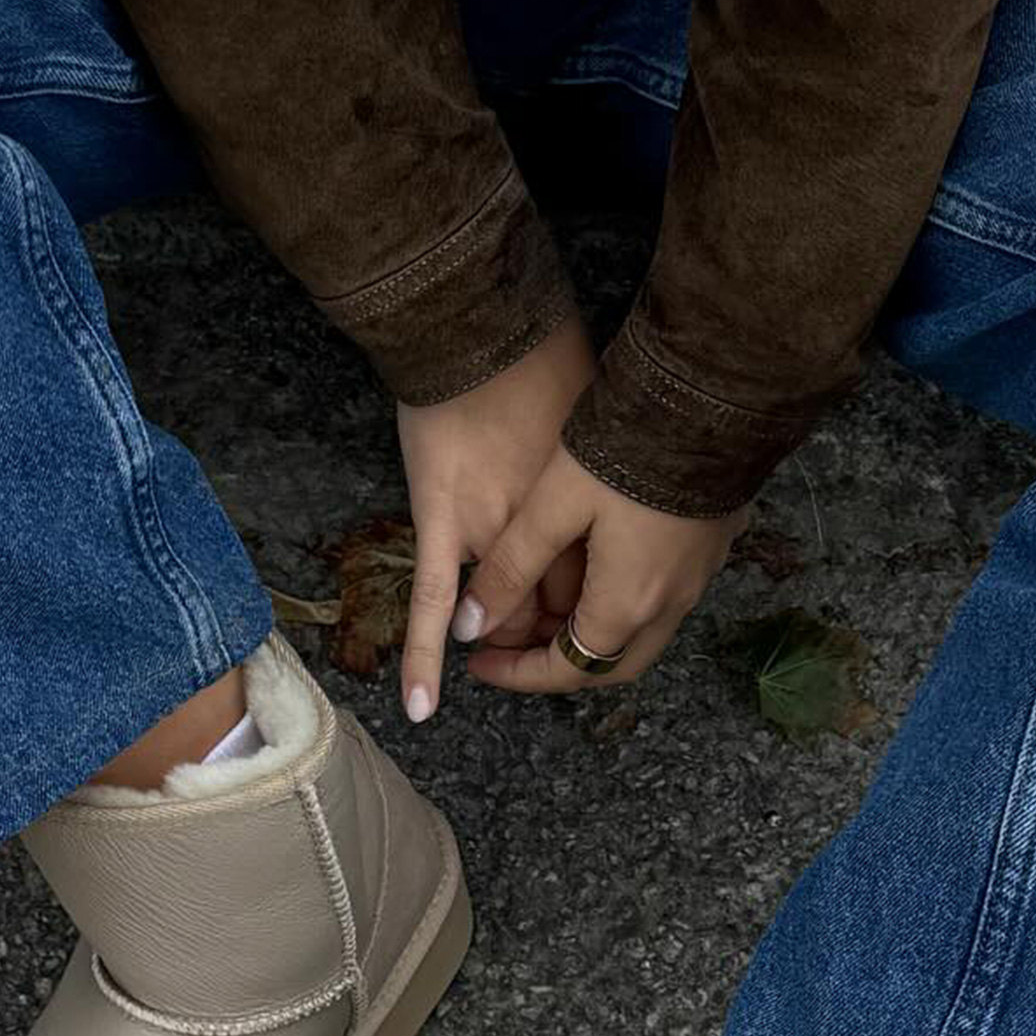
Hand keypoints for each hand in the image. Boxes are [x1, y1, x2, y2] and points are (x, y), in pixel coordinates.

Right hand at [396, 314, 595, 721]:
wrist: (479, 327)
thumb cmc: (546, 356)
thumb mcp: (601, 424)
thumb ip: (603, 476)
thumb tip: (612, 500)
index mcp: (590, 509)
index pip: (594, 586)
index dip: (583, 603)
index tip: (576, 605)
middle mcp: (547, 530)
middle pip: (549, 607)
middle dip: (542, 622)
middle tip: (531, 620)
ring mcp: (491, 531)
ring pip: (498, 613)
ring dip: (495, 632)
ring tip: (489, 641)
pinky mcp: (441, 524)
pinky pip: (431, 606)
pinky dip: (425, 657)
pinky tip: (423, 707)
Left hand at [458, 450, 744, 693]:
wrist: (707, 398)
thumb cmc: (625, 449)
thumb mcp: (552, 506)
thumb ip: (511, 569)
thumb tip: (469, 626)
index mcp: (627, 604)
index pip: (566, 669)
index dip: (518, 674)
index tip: (478, 662)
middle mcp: (670, 604)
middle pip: (608, 665)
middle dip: (556, 665)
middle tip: (511, 645)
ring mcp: (697, 577)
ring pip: (638, 636)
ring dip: (589, 635)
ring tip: (543, 607)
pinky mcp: (710, 546)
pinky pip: (662, 600)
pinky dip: (621, 606)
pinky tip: (591, 570)